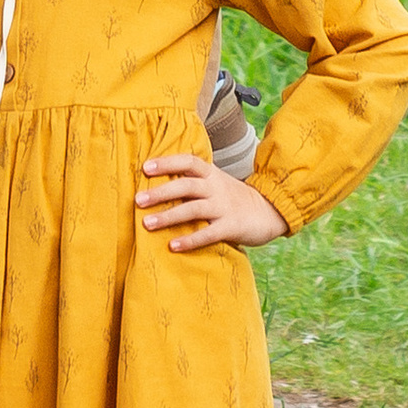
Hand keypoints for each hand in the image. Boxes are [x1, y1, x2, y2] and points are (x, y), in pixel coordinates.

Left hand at [135, 152, 285, 252]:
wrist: (269, 211)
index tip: (145, 168)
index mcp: (211, 174)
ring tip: (147, 224)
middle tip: (138, 200)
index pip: (188, 161)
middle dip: (161, 192)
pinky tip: (173, 246)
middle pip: (186, 185)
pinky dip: (190, 240)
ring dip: (168, 216)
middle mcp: (216, 188)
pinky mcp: (231, 227)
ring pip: (193, 209)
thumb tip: (156, 182)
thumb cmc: (232, 197)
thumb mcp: (215, 181)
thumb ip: (193, 180)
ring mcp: (224, 207)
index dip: (167, 162)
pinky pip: (208, 233)